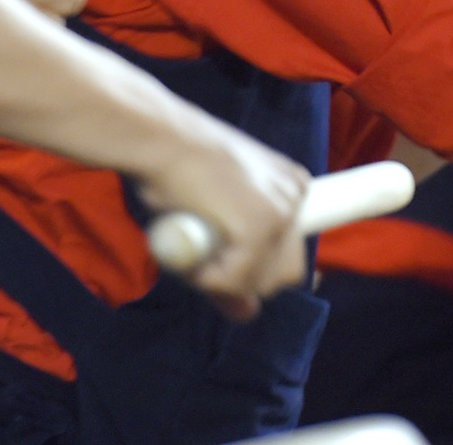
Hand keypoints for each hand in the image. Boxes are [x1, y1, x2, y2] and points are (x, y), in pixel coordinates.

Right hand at [135, 116, 310, 315]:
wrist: (158, 137)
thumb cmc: (177, 166)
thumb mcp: (214, 213)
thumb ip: (235, 261)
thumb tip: (247, 315)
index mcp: (291, 185)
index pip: (291, 250)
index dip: (259, 265)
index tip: (229, 258)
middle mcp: (295, 197)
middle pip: (287, 271)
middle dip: (248, 277)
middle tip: (209, 257)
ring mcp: (280, 214)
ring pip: (262, 281)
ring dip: (224, 279)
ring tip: (195, 249)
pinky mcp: (258, 229)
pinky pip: (237, 281)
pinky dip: (208, 278)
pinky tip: (191, 252)